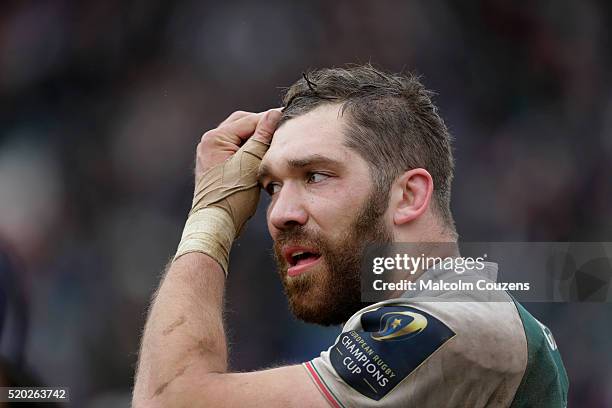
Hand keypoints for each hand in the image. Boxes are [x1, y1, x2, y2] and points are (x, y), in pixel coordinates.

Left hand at [175, 109, 281, 274]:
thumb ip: (262, 136)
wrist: (216, 223)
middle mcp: (210, 142)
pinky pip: (236, 149)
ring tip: (276, 142)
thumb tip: (275, 113)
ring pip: (240, 137)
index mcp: (215, 138)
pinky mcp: (217, 165)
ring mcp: (212, 154)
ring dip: (257, 138)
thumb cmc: (232, 197)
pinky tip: (264, 156)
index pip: (249, 121)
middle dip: (263, 126)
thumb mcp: (252, 163)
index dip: (271, 119)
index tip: (290, 118)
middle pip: (243, 124)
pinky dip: (250, 150)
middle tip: (284, 128)